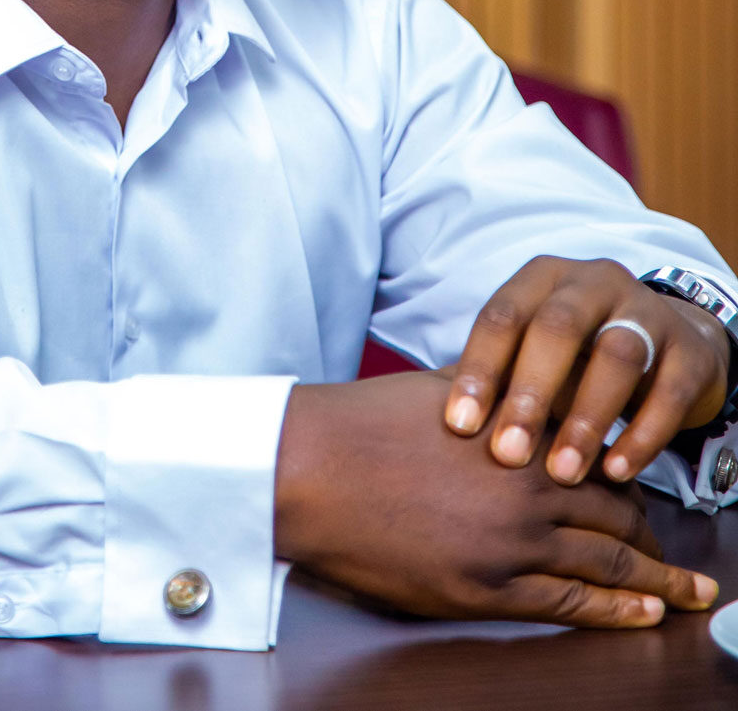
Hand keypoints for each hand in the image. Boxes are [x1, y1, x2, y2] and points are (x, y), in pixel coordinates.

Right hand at [275, 368, 718, 626]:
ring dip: (657, 579)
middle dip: (654, 536)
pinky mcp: (484, 589)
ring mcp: (509, 543)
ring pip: (608, 564)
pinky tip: (643, 611)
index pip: (600, 456)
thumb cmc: (363, 424)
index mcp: (517, 433)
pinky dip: (615, 610)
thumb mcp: (440, 390)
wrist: (310, 469)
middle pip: (618, 514)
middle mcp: (526, 487)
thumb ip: (493, 392)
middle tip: (678, 550)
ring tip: (688, 589)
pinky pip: (570, 605)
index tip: (646, 487)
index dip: (630, 474)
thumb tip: (522, 387)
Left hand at [443, 257, 730, 485]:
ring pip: (617, 355)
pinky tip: (617, 473)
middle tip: (508, 454)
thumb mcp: (535, 353)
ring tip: (563, 472)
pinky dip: (643, 434)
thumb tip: (451, 430)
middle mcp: (593, 282)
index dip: (478, 369)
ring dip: (586, 418)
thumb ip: (502, 379)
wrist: (668, 343)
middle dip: (529, 393)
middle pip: (558, 328)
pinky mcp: (689, 351)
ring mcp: (647, 311)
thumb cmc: (578, 355)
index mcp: (543, 278)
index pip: (502, 316)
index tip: (459, 426)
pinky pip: (668, 391)